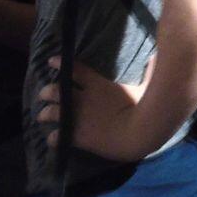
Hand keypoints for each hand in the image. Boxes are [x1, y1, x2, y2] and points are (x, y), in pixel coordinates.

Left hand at [35, 55, 151, 162]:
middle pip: (55, 91)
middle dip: (47, 92)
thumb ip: (148, 71)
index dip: (61, 64)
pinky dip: (53, 138)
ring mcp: (77, 118)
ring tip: (42, 116)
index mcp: (98, 84)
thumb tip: (155, 56)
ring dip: (44, 114)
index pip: (74, 69)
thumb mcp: (147, 86)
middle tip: (44, 94)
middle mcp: (82, 98)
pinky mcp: (77, 136)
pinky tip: (53, 139)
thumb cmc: (145, 106)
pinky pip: (57, 137)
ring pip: (51, 113)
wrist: (139, 132)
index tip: (52, 61)